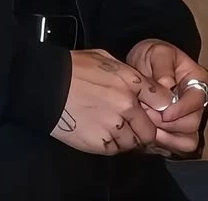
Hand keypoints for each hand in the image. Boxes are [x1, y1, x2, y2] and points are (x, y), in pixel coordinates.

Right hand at [49, 48, 174, 155]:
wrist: (46, 85)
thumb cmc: (73, 67)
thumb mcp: (104, 59)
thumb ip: (126, 74)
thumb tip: (141, 85)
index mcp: (129, 81)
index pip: (162, 100)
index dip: (158, 106)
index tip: (152, 109)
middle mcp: (126, 105)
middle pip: (150, 130)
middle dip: (142, 129)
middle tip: (130, 125)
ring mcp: (114, 126)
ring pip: (133, 143)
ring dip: (126, 138)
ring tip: (110, 127)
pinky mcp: (100, 143)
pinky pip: (115, 150)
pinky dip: (111, 144)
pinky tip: (99, 131)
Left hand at [126, 39, 207, 156]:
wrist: (141, 65)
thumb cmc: (152, 56)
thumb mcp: (156, 52)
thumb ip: (163, 66)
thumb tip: (167, 86)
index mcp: (198, 80)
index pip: (196, 100)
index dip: (181, 109)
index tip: (163, 112)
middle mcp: (199, 102)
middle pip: (192, 123)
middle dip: (168, 123)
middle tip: (147, 115)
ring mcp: (190, 118)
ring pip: (188, 139)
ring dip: (165, 135)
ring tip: (147, 122)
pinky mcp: (180, 132)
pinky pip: (180, 147)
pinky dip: (166, 143)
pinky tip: (151, 133)